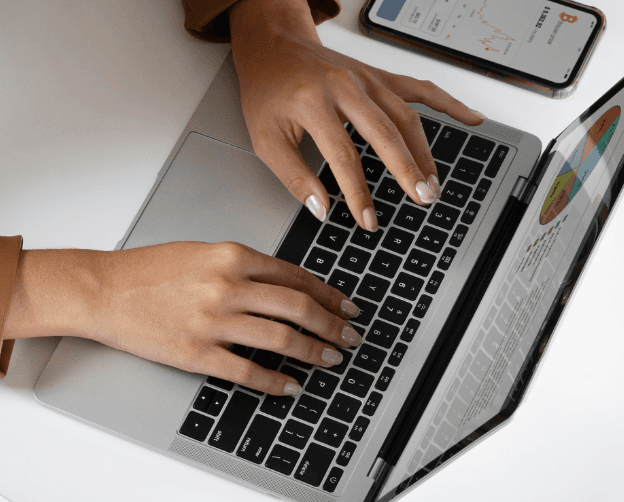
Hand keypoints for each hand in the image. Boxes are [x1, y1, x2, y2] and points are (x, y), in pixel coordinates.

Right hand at [5, 243, 361, 395]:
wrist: (103, 290)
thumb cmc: (145, 271)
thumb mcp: (199, 253)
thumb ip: (241, 266)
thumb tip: (282, 287)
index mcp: (231, 257)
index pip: (296, 277)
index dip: (330, 294)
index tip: (347, 306)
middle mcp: (228, 287)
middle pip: (299, 308)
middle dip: (334, 325)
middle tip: (351, 336)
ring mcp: (213, 322)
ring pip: (282, 339)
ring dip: (314, 351)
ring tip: (330, 358)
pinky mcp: (197, 353)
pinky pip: (249, 371)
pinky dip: (277, 381)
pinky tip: (292, 385)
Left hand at [228, 0, 484, 230]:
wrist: (273, 47)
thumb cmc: (267, 92)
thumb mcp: (264, 138)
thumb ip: (293, 176)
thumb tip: (321, 209)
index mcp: (313, 103)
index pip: (343, 156)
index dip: (358, 193)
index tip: (368, 219)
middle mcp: (344, 87)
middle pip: (384, 133)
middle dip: (406, 171)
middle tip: (421, 199)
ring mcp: (365, 79)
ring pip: (405, 115)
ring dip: (424, 151)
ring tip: (432, 183)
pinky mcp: (378, 75)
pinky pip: (419, 88)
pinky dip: (448, 104)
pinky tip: (471, 119)